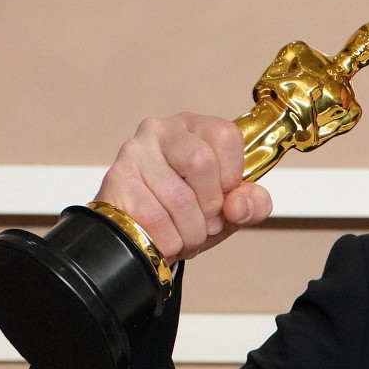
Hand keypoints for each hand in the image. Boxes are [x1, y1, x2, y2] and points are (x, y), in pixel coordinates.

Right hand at [94, 113, 272, 263]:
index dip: (233, 176)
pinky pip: (156, 219)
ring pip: (179, 199)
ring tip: (184, 235)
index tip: (224, 198)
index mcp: (193, 127)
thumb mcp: (230, 210)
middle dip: (210, 207)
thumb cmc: (187, 215)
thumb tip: (236, 205)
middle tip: (205, 223)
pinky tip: (165, 240)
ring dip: (190, 233)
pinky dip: (170, 241)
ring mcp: (134, 153)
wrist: (145, 239)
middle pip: (200, 161)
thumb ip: (251, 204)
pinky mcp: (116, 181)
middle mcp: (160, 131)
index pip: (226, 136)